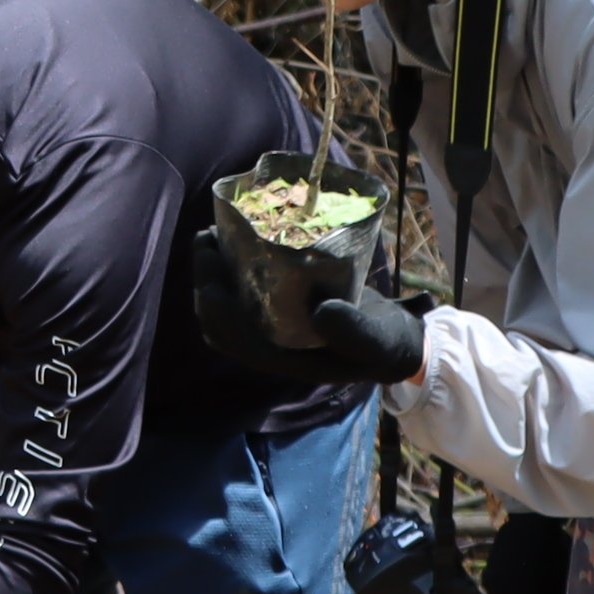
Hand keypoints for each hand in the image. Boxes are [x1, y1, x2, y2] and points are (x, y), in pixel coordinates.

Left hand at [187, 219, 433, 386]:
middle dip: (204, 280)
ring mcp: (267, 332)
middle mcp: (267, 348)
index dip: (214, 303)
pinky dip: (227, 273)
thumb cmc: (381, 343)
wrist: (389, 342)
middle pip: (217, 321)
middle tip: (207, 236)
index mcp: (283, 359)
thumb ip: (353, 332)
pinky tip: (232, 242)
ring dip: (211, 274)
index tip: (212, 263)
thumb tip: (321, 312)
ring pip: (222, 309)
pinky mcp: (273, 315)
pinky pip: (237, 298)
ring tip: (212, 233)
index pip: (232, 337)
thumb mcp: (375, 340)